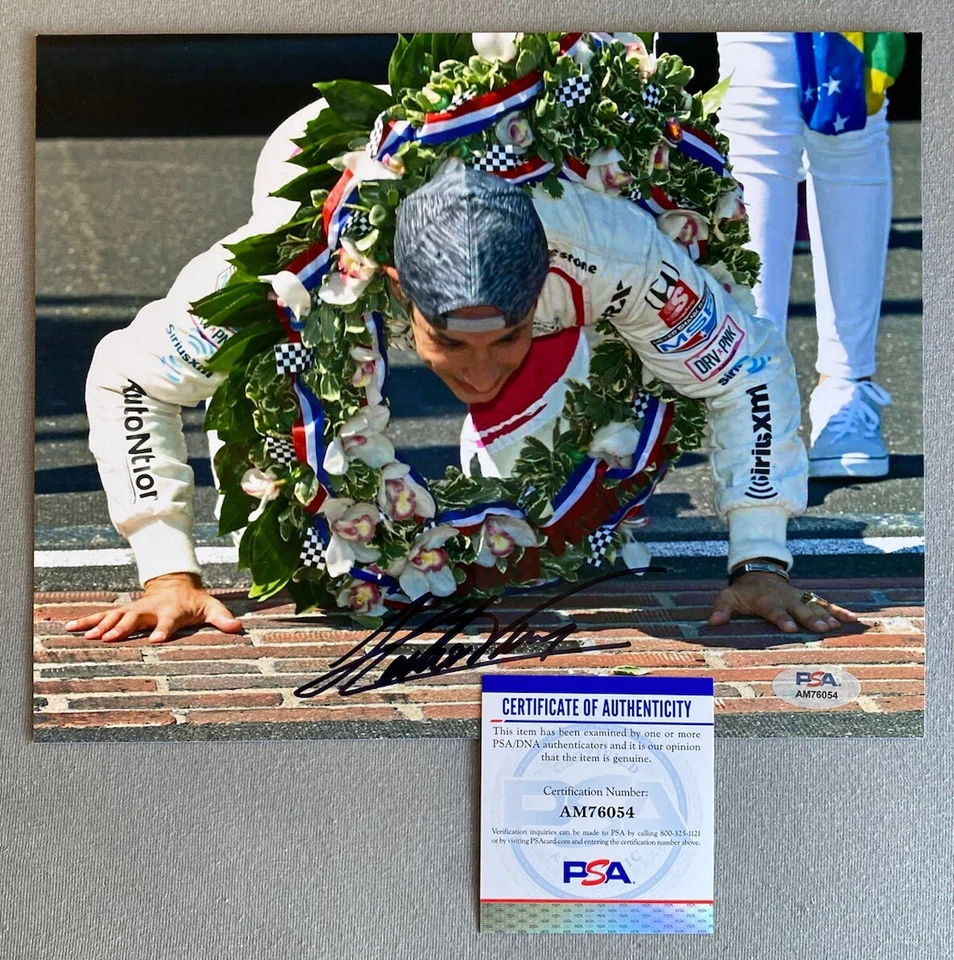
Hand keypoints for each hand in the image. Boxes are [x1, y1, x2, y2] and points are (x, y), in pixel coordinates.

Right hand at [64, 573, 242, 642]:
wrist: (176, 584)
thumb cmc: (195, 601)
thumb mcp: (211, 607)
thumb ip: (222, 618)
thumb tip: (237, 628)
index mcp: (172, 610)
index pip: (169, 621)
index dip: (164, 629)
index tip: (157, 640)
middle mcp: (151, 609)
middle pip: (135, 618)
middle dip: (123, 627)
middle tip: (110, 639)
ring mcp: (135, 609)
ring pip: (115, 616)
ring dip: (101, 625)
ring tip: (87, 637)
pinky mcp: (124, 610)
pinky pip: (103, 615)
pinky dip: (87, 621)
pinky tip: (69, 628)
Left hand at [707, 572, 858, 633]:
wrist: (759, 573)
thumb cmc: (743, 591)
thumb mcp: (728, 597)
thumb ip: (721, 609)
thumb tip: (712, 622)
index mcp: (766, 600)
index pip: (774, 610)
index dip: (781, 618)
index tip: (789, 627)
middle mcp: (786, 599)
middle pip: (799, 609)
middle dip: (810, 618)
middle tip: (821, 628)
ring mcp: (799, 598)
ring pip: (815, 606)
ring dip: (827, 616)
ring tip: (837, 627)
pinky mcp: (808, 599)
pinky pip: (826, 604)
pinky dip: (840, 611)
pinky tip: (854, 619)